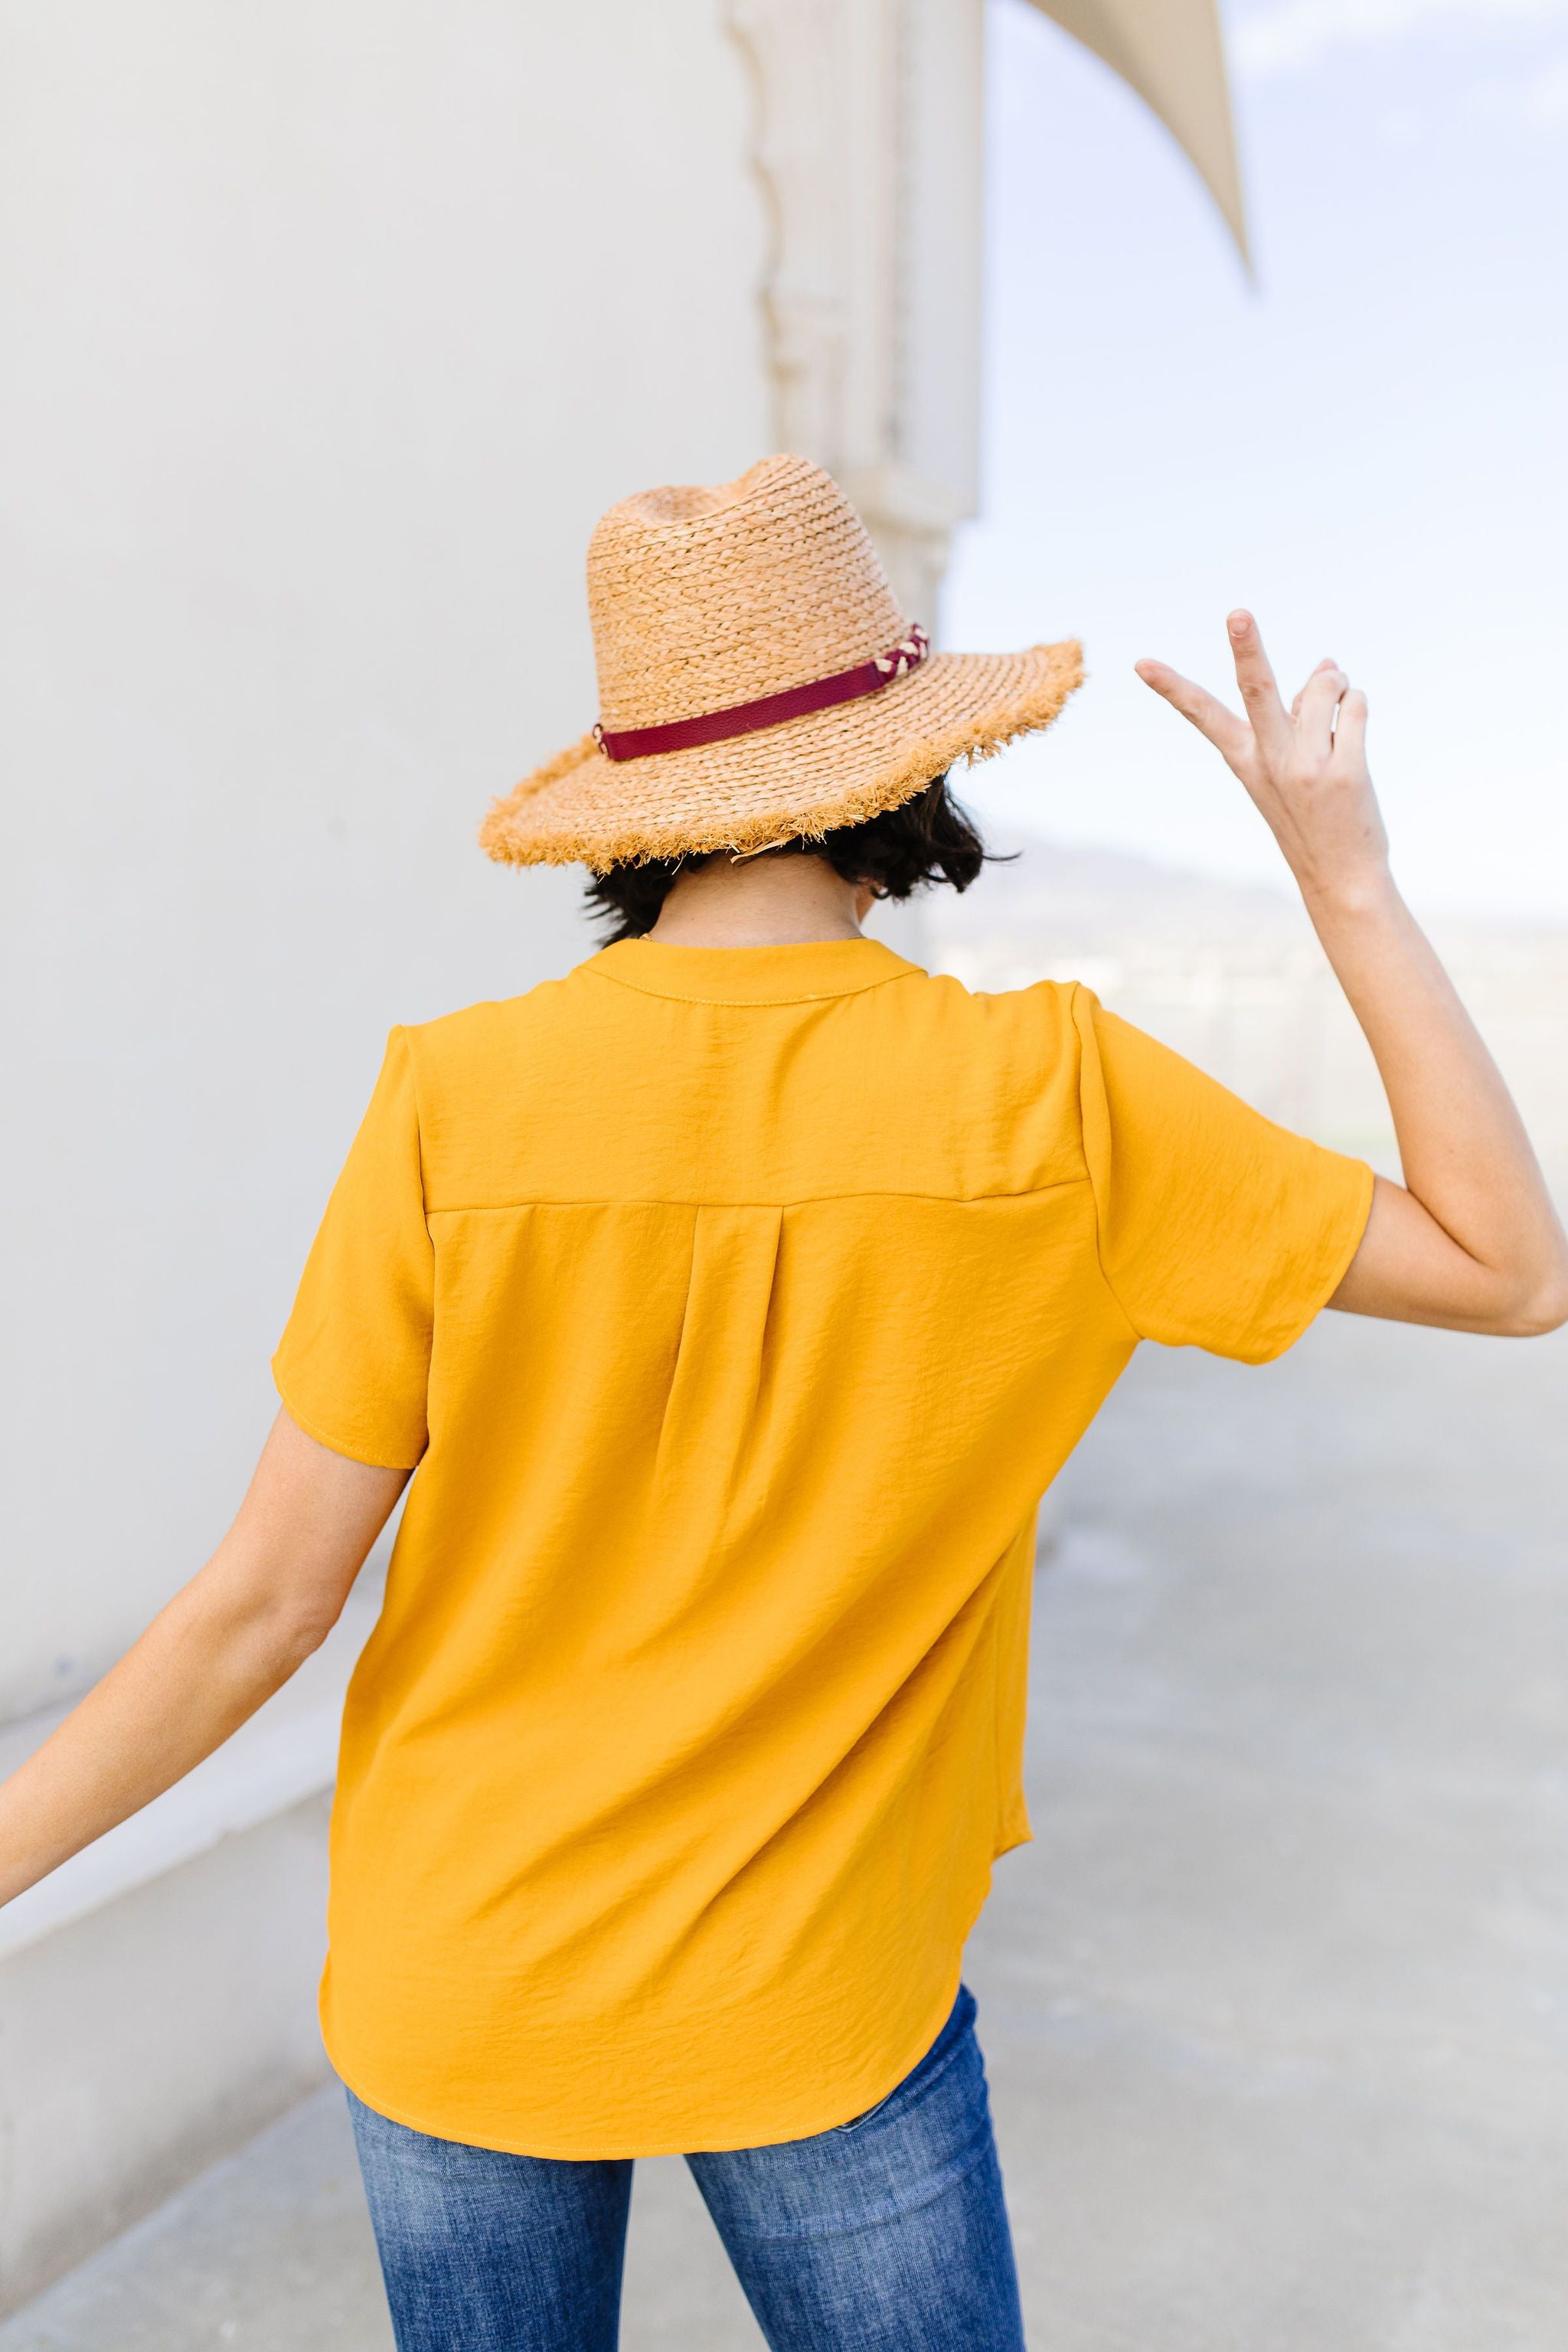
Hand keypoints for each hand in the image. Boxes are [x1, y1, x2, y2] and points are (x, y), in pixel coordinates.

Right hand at [1136, 612, 1390, 908]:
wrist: (1340, 877)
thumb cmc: (1313, 817)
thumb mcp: (1292, 767)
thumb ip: (1301, 713)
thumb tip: (1328, 663)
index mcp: (1245, 760)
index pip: (1202, 714)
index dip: (1171, 687)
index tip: (1140, 663)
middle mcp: (1270, 761)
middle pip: (1257, 689)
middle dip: (1247, 649)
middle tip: (1237, 614)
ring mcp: (1307, 767)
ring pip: (1323, 687)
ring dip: (1335, 683)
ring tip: (1339, 703)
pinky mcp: (1345, 773)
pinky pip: (1355, 706)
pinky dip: (1357, 705)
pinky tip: (1354, 727)